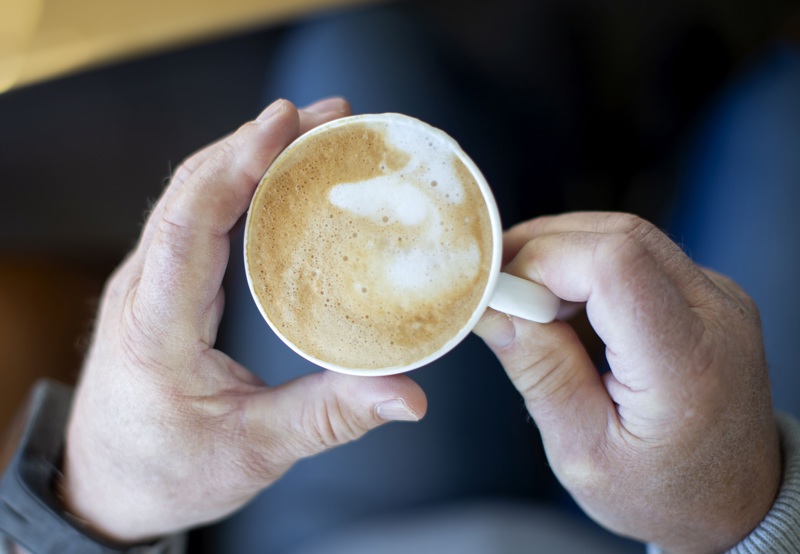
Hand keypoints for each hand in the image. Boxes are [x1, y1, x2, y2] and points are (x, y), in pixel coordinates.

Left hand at [61, 98, 426, 542]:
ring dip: (247, 153)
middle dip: (257, 141)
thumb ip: (330, 417)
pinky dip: (237, 182)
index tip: (283, 120)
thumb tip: (408, 397)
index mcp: (156, 327)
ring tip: (313, 130)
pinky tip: (277, 174)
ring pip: (189, 193)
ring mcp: (147, 283)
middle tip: (330, 115)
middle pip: (190, 189)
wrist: (106, 484)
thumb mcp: (254, 450)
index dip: (235, 165)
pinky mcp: (161, 285)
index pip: (187, 224)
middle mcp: (143, 290)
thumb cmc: (168, 471)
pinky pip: (193, 215)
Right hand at [473, 212, 779, 552]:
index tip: (503, 299)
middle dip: (543, 250)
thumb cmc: (663, 492)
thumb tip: (494, 307)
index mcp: (687, 364)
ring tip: (528, 302)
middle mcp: (716, 316)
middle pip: (617, 236)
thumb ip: (540, 372)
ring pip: (624, 233)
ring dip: (562, 253)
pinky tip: (564, 305)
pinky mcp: (705, 292)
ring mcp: (717, 297)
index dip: (542, 263)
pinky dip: (585, 264)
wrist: (732, 500)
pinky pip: (637, 251)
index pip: (613, 263)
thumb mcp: (583, 453)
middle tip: (501, 291)